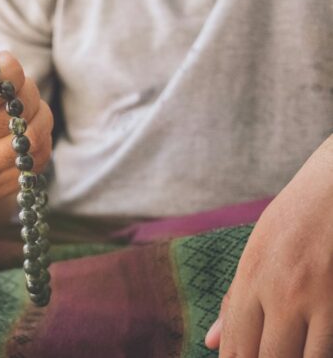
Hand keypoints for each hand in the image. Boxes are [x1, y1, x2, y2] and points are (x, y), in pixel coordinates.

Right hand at [0, 21, 52, 202]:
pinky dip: (40, 135)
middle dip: (24, 91)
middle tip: (20, 81)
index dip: (4, 74)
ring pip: (26, 140)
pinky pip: (36, 158)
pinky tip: (25, 124)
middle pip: (4, 118)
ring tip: (25, 101)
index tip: (7, 62)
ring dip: (37, 113)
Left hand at [205, 135, 332, 356]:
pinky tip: (310, 348)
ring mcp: (313, 299)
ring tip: (286, 351)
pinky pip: (327, 349)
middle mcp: (277, 292)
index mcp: (250, 278)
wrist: (332, 188)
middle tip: (265, 356)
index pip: (235, 345)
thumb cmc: (293, 220)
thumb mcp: (255, 253)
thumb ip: (234, 300)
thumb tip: (209, 343)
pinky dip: (318, 353)